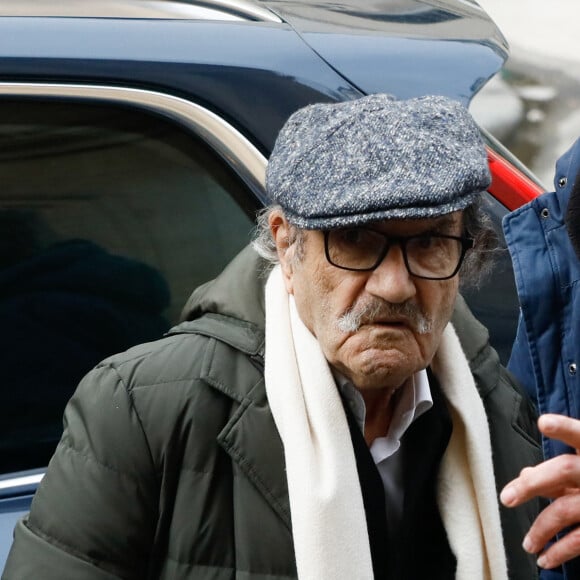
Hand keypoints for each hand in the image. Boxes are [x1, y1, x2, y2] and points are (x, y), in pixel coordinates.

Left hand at [500, 414, 579, 568]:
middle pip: (565, 470)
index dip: (564, 428)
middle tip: (507, 498)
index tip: (544, 423)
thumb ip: (562, 470)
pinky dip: (560, 551)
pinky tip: (545, 557)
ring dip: (541, 528)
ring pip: (567, 508)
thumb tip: (525, 474)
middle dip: (532, 484)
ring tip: (526, 543)